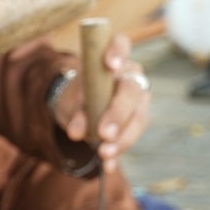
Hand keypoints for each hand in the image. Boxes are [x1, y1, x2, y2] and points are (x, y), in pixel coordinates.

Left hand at [50, 32, 150, 171]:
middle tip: (102, 133)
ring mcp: (138, 99)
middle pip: (130, 91)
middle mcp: (130, 76)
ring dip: (121, 138)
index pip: (120, 44)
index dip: (117, 52)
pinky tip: (107, 165)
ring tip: (103, 154)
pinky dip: (118, 152)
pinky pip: (132, 136)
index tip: (109, 65)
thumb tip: (78, 132)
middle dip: (117, 113)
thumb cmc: (76, 95)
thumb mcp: (70, 98)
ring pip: (137, 117)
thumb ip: (75, 110)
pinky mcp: (137, 120)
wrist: (78, 109)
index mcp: (112, 58)